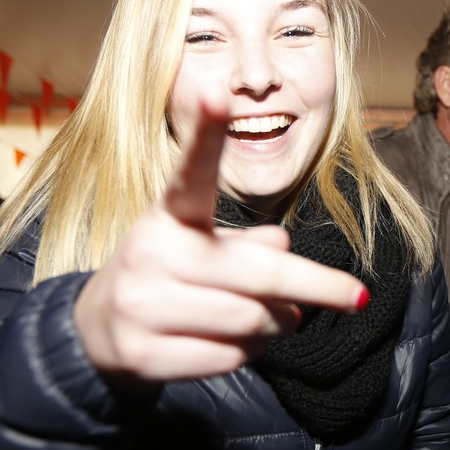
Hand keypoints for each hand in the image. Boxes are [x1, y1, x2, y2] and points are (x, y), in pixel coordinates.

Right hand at [74, 102, 366, 384]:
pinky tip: (237, 345)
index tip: (216, 92)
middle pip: (260, 272)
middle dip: (318, 287)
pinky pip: (229, 357)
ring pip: (251, 322)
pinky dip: (249, 354)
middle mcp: (149, 253)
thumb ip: (247, 244)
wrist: (97, 331)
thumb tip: (282, 246)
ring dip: (279, 326)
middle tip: (352, 296)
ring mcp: (140, 305)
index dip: (207, 136)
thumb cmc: (170, 276)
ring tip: (276, 321)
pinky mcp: (141, 354)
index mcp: (168, 215)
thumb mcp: (201, 245)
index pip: (192, 174)